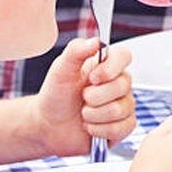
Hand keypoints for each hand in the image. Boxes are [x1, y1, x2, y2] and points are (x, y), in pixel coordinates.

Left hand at [30, 38, 135, 155]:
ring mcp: (122, 105)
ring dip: (94, 115)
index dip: (111, 68)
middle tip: (82, 99)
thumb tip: (95, 41)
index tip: (92, 78)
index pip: (125, 56)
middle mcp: (118, 84)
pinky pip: (122, 128)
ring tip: (83, 114)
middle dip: (94, 97)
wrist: (47, 126)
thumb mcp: (60, 70)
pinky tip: (90, 126)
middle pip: (123, 86)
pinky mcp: (122, 126)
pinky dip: (100, 130)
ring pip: (120, 109)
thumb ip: (76, 51)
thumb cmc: (55, 96)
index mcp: (107, 66)